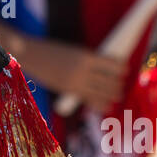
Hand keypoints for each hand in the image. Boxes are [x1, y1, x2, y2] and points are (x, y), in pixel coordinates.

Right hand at [0, 13, 125, 113]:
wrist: (30, 56)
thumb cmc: (52, 50)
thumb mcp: (73, 50)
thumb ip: (89, 60)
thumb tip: (106, 67)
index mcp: (86, 56)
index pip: (112, 64)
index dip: (121, 68)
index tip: (126, 69)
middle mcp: (84, 71)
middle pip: (109, 80)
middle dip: (118, 83)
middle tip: (122, 84)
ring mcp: (76, 83)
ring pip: (102, 92)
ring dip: (112, 94)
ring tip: (117, 95)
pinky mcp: (69, 91)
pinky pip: (89, 100)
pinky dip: (100, 104)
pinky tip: (106, 106)